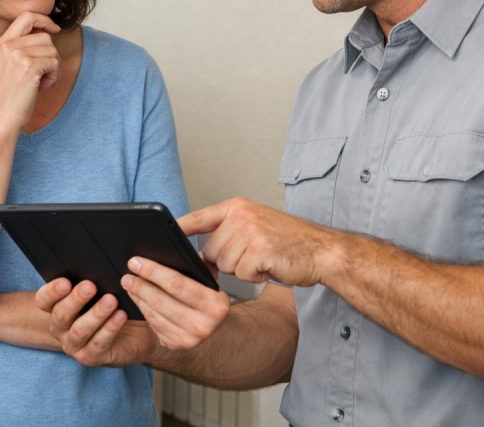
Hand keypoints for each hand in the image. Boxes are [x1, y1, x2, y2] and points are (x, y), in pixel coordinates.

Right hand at [0, 11, 61, 131]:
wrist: (2, 116)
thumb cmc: (10, 94)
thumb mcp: (9, 64)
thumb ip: (22, 46)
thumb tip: (48, 32)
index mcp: (2, 42)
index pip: (26, 16)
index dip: (44, 20)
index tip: (55, 29)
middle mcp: (8, 46)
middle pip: (46, 37)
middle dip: (51, 55)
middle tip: (43, 73)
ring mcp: (18, 55)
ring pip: (53, 51)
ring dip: (53, 68)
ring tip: (40, 82)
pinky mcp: (30, 67)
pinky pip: (55, 64)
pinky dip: (54, 77)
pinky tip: (41, 87)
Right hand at [35, 279, 158, 366]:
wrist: (135, 331)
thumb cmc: (112, 303)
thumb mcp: (101, 289)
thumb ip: (93, 278)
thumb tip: (94, 258)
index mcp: (57, 307)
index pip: (44, 300)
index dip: (51, 291)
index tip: (66, 281)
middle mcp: (61, 328)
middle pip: (60, 314)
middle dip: (75, 300)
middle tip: (90, 286)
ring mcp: (74, 344)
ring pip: (79, 330)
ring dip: (95, 314)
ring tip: (111, 300)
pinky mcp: (90, 357)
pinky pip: (99, 343)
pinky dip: (110, 328)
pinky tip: (121, 315)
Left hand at [120, 256, 229, 349]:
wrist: (213, 325)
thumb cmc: (208, 293)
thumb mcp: (209, 275)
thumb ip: (196, 262)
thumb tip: (169, 243)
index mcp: (216, 304)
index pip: (178, 284)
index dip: (154, 271)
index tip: (136, 261)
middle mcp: (204, 325)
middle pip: (162, 300)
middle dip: (141, 284)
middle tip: (127, 272)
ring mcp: (189, 339)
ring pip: (154, 313)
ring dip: (137, 296)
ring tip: (128, 282)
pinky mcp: (175, 345)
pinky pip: (153, 324)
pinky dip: (141, 309)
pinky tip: (135, 297)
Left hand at [181, 197, 332, 287]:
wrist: (323, 250)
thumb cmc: (290, 241)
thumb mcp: (257, 224)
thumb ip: (230, 231)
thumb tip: (202, 253)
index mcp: (238, 207)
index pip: (199, 217)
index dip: (179, 228)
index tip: (160, 236)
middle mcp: (242, 216)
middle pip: (210, 250)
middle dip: (228, 261)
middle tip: (254, 256)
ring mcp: (250, 232)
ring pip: (224, 264)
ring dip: (243, 270)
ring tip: (264, 260)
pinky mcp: (259, 250)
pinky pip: (242, 274)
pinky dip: (255, 277)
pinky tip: (270, 267)